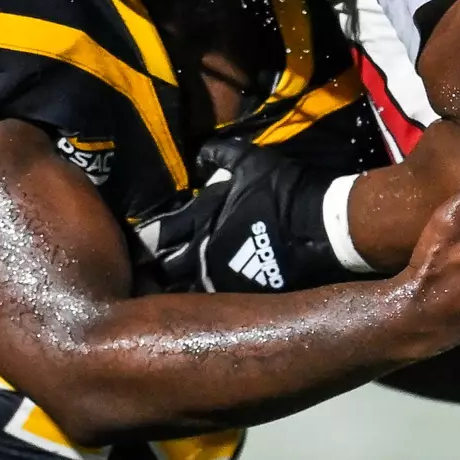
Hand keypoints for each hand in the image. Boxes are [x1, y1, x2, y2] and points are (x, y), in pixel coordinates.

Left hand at [134, 139, 351, 293]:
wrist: (324, 229)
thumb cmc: (284, 191)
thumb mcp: (250, 162)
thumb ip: (219, 155)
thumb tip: (199, 154)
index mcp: (203, 223)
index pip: (161, 233)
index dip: (145, 237)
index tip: (135, 241)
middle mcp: (205, 257)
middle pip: (166, 269)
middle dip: (155, 268)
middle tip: (142, 270)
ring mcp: (224, 283)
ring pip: (186, 292)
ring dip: (177, 289)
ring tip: (166, 294)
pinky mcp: (245, 299)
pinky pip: (214, 304)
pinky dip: (205, 302)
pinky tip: (200, 307)